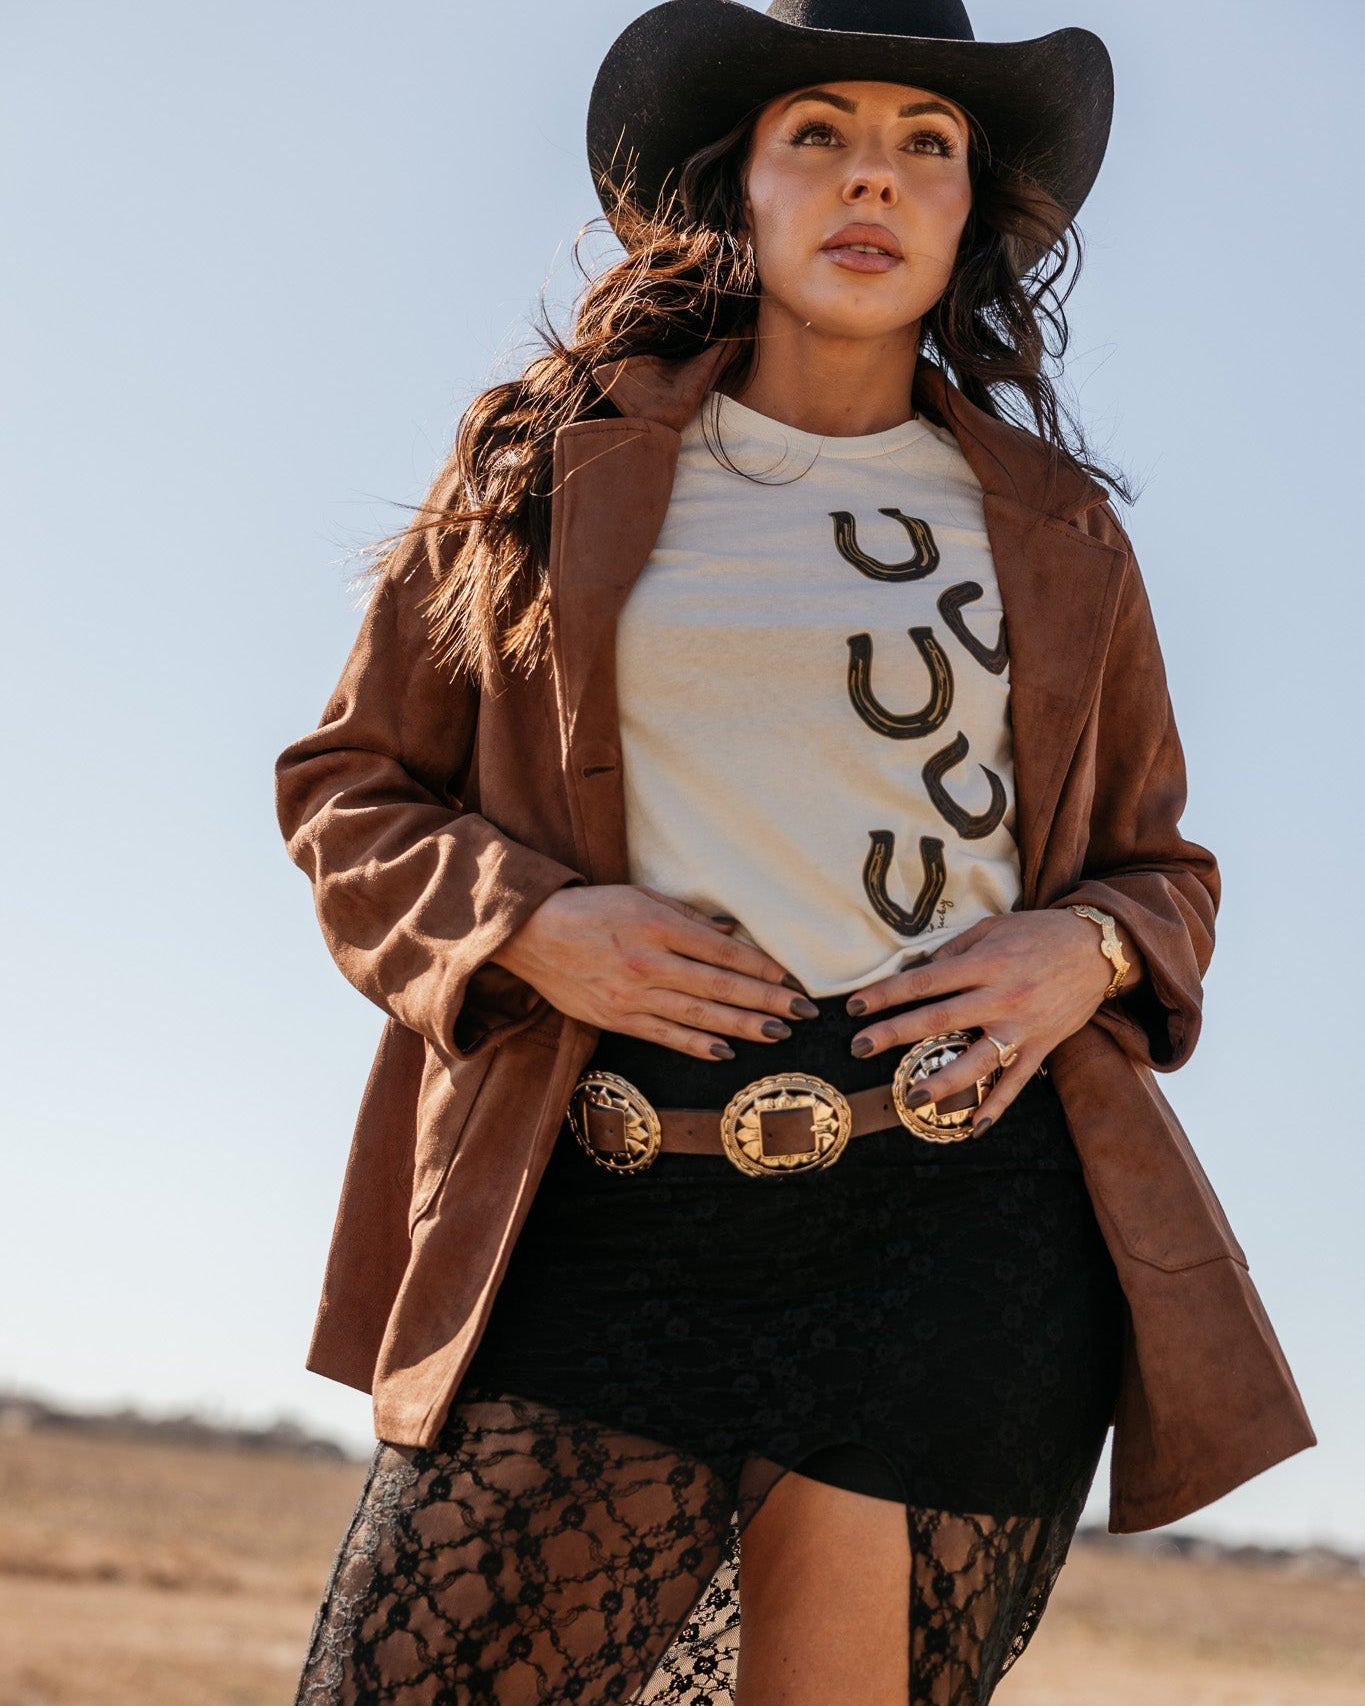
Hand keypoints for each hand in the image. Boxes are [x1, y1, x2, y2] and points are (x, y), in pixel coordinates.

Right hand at [489, 884, 818, 1060]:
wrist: (531, 935)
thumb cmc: (591, 909)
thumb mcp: (641, 897)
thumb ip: (687, 918)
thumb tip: (731, 933)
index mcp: (658, 926)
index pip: (723, 952)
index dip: (762, 967)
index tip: (792, 978)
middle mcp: (649, 962)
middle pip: (720, 986)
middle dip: (767, 1000)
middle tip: (803, 1012)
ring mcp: (632, 995)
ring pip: (699, 1016)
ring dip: (743, 1026)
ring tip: (778, 1034)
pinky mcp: (616, 1018)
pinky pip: (664, 1035)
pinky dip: (696, 1045)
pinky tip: (726, 1051)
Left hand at [843, 910, 1127, 1133]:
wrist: (1098, 947)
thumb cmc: (1039, 933)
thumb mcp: (993, 929)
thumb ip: (955, 951)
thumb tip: (919, 971)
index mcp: (984, 963)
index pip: (923, 982)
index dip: (885, 995)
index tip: (854, 1008)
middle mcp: (1000, 996)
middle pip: (938, 1019)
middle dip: (894, 1034)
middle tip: (859, 1048)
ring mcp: (1022, 1026)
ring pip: (975, 1060)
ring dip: (941, 1081)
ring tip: (909, 1097)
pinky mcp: (1042, 1046)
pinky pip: (1016, 1081)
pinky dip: (996, 1106)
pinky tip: (972, 1126)